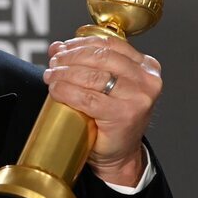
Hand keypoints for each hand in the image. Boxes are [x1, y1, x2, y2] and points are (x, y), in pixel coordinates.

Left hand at [42, 36, 161, 186]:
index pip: (110, 44)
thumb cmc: (111, 119)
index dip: (81, 43)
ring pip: (93, 76)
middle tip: (53, 63)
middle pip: (100, 57)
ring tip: (51, 76)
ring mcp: (138, 98)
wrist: (119, 154)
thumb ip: (84, 62)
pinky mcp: (124, 115)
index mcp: (146, 67)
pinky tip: (56, 90)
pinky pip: (87, 97)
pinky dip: (67, 91)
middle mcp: (147, 80)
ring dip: (65, 73)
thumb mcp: (102, 85)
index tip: (62, 49)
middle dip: (70, 57)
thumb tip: (56, 47)